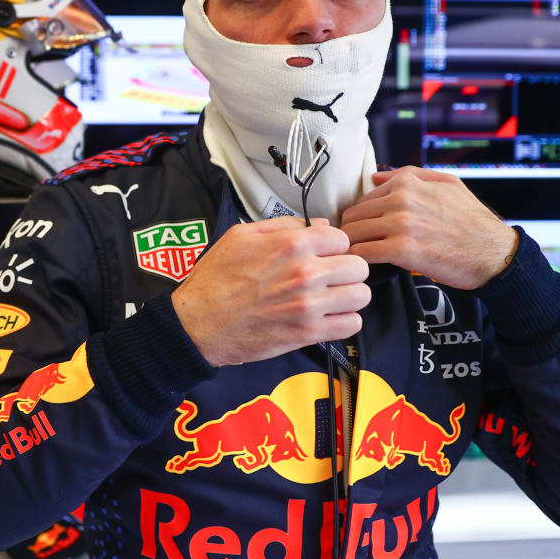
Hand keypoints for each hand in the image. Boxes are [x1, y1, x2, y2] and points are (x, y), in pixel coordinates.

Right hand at [171, 216, 370, 366]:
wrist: (198, 323)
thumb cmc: (215, 280)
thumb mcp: (241, 236)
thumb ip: (284, 225)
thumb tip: (318, 226)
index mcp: (291, 244)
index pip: (342, 238)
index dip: (334, 247)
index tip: (324, 256)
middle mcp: (305, 272)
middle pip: (358, 267)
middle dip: (346, 271)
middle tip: (330, 278)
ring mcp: (309, 304)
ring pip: (360, 296)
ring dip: (348, 296)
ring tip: (331, 298)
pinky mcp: (308, 333)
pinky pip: (351, 324)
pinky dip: (344, 321)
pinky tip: (327, 317)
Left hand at [339, 166, 518, 289]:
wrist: (494, 253)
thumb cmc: (472, 221)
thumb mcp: (448, 184)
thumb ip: (410, 175)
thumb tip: (374, 177)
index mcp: (407, 183)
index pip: (362, 199)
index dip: (360, 218)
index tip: (363, 231)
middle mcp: (401, 200)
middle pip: (351, 217)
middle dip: (352, 233)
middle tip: (357, 248)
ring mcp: (400, 225)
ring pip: (352, 234)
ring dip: (352, 248)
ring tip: (359, 260)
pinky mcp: (402, 250)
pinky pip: (362, 254)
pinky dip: (359, 262)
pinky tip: (366, 268)